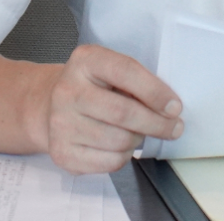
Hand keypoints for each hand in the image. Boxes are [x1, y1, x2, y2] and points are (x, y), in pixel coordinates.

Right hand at [42, 44, 182, 173]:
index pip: (126, 72)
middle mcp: (68, 91)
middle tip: (174, 127)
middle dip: (156, 123)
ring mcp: (61, 124)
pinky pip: (109, 162)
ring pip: (119, 141)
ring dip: (139, 139)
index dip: (155, 91)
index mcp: (85, 60)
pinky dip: (124, 156)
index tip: (175, 107)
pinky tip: (121, 144)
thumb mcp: (110, 68)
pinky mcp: (61, 153)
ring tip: (139, 131)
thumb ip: (136, 80)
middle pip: (123, 113)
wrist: (49, 106)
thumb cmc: (92, 85)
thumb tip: (168, 108)